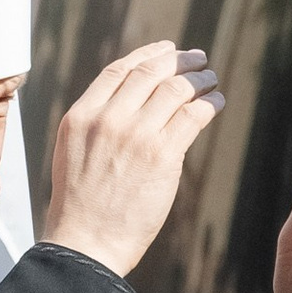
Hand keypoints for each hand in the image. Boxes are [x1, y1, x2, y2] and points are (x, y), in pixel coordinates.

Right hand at [40, 42, 223, 275]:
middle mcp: (107, 119)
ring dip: (200, 79)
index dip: (148, 53)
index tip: (167, 49)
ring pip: (176, 89)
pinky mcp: (161, 155)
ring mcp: (135, 135)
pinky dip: (209, 103)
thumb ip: (98, 124)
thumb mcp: (75, 153)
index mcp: (81, 116)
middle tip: (198, 59)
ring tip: (211, 79)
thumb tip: (133, 103)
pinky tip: (216, 102)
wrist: (85, 243)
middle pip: (151, 72)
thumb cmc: (81, 207)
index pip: (119, 70)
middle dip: (180, 60)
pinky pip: (194, 115)